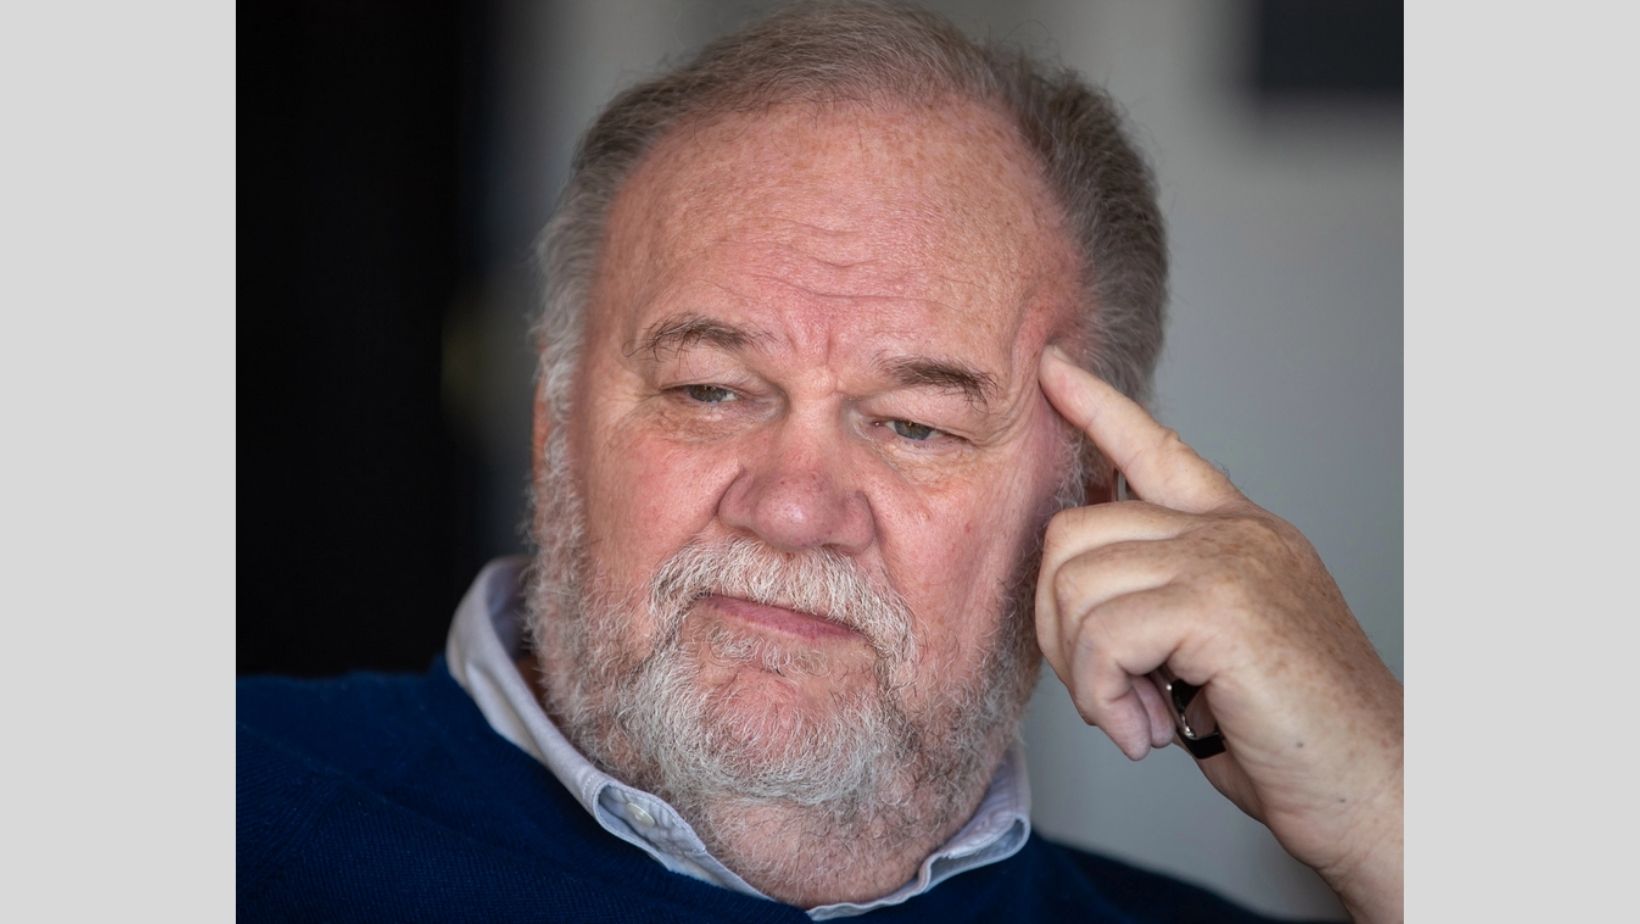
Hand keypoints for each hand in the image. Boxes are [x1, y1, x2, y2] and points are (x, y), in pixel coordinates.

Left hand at [1035, 347, 1402, 922]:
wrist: (1376, 788)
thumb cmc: (1295, 735)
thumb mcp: (1217, 649)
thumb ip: (1162, 600)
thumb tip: (1077, 591)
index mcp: (1239, 532)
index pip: (1156, 448)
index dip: (1097, 408)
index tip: (1052, 372)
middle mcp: (1235, 532)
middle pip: (1074, 532)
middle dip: (1057, 623)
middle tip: (1105, 691)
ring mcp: (1230, 561)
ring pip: (1077, 585)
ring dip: (1084, 671)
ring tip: (1137, 716)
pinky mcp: (1221, 608)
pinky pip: (1102, 634)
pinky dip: (1104, 697)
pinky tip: (1147, 733)